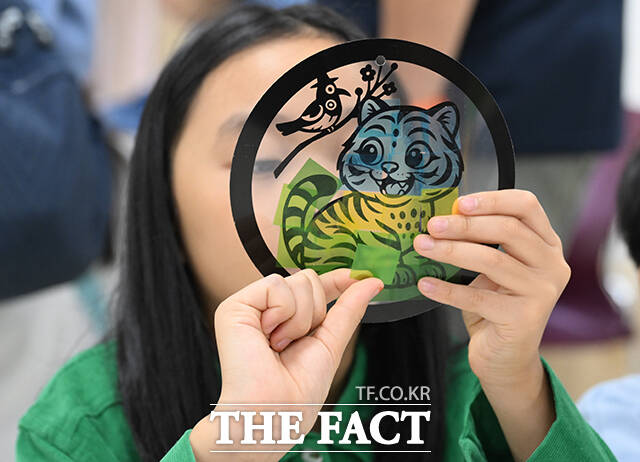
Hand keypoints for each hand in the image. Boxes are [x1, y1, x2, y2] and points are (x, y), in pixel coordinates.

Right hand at [190, 269, 382, 460]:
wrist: (275, 412)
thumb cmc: (298, 391)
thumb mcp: (331, 343)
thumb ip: (349, 308)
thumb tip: (372, 282)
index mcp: (286, 319)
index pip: (314, 287)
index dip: (336, 279)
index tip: (358, 276)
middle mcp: (266, 309)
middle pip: (308, 279)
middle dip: (315, 313)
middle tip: (294, 343)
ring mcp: (249, 306)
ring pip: (296, 282)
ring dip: (300, 321)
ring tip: (279, 345)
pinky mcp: (234, 306)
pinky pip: (276, 286)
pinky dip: (283, 314)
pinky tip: (268, 338)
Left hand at [413, 189, 569, 459]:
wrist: (504, 356)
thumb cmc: (495, 304)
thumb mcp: (492, 267)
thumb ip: (480, 241)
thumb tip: (443, 218)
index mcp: (547, 244)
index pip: (527, 206)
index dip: (493, 199)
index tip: (458, 203)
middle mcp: (552, 265)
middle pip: (509, 230)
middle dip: (464, 225)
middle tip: (431, 226)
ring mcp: (542, 292)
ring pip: (492, 260)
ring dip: (451, 251)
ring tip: (422, 246)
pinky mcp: (524, 318)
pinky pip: (477, 298)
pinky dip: (447, 289)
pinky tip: (425, 283)